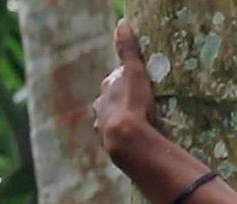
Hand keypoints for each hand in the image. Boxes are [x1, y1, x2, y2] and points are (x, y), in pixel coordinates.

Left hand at [93, 21, 155, 169]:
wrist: (127, 141)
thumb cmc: (133, 105)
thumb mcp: (134, 73)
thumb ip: (128, 51)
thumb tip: (122, 24)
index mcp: (106, 90)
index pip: (114, 81)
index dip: (125, 81)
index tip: (136, 84)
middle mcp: (100, 107)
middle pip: (109, 100)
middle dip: (119, 101)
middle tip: (136, 105)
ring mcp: (102, 127)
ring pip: (109, 120)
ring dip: (118, 120)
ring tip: (133, 125)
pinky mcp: (108, 145)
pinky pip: (113, 139)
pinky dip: (120, 138)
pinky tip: (128, 141)